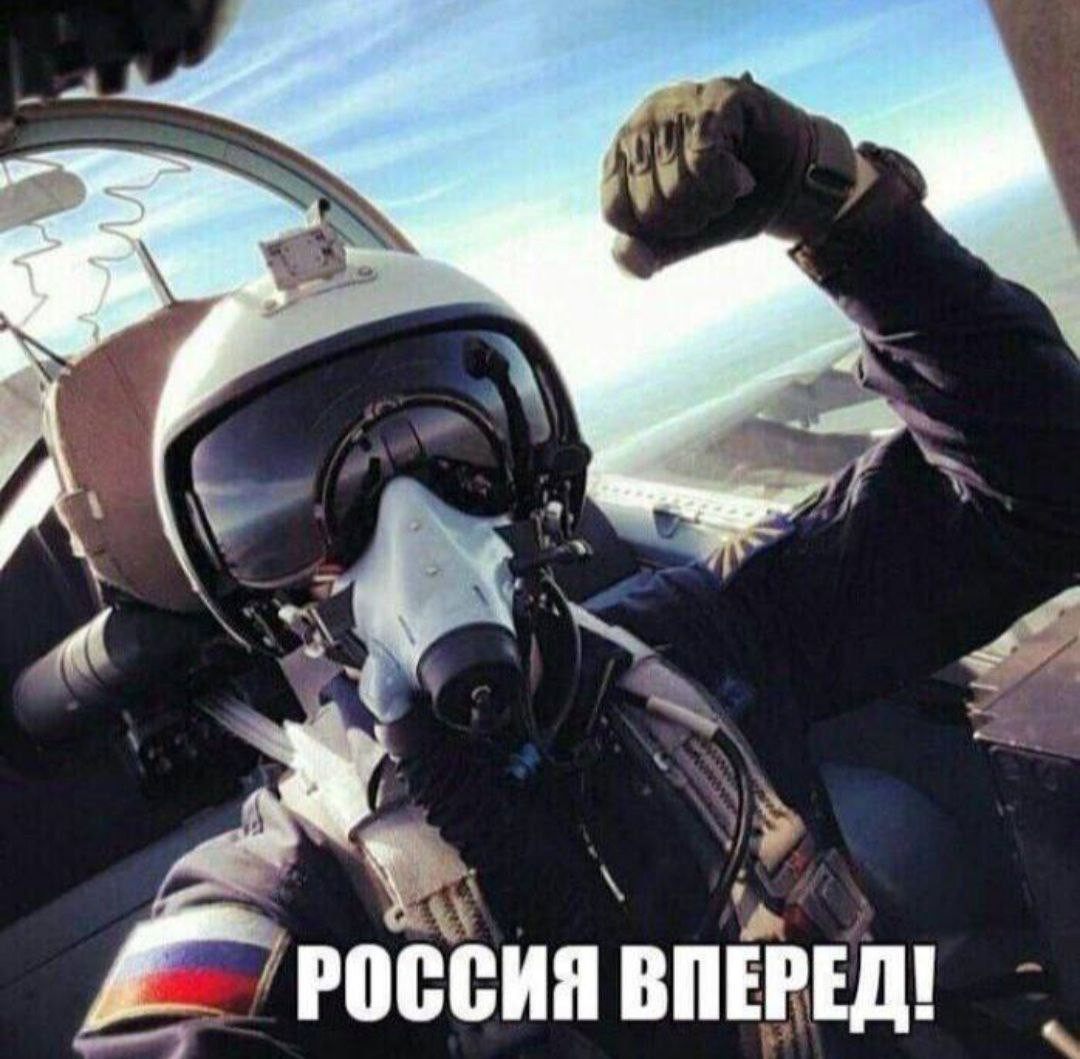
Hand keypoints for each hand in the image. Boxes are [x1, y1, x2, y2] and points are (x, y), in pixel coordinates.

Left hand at [601, 73, 856, 274]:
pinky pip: (705, 159)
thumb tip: (627, 257)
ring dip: (713, 202)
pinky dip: (727, 185)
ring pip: (677, 184)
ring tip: (727, 186)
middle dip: (690, 219)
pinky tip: (742, 178)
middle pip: (649, 204)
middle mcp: (643, 121)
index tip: (683, 217)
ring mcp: (678, 102)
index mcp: (622, 155)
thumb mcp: (680, 239)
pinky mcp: (717, 96)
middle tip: (712, 199)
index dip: (658, 231)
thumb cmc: (726, 205)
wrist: (790, 183)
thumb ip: (644, 254)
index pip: (616, 212)